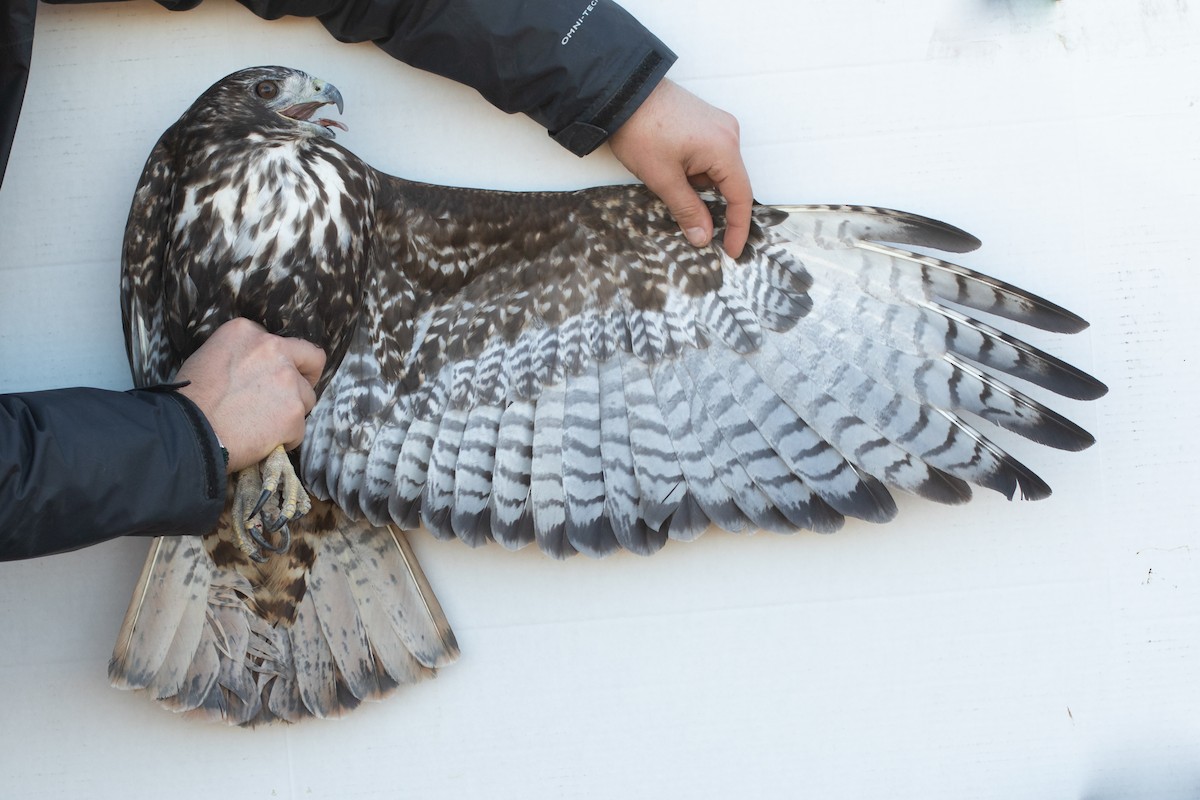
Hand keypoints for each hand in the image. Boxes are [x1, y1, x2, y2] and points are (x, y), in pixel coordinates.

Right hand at [175, 318, 325, 472]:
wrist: (186, 431)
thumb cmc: (189, 399)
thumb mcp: (209, 356)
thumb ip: (242, 355)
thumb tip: (256, 370)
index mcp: (248, 332)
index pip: (281, 343)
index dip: (277, 363)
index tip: (267, 378)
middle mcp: (273, 349)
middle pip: (311, 360)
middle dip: (307, 377)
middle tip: (294, 395)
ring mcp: (287, 381)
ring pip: (306, 399)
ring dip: (291, 413)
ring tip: (263, 426)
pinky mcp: (294, 413)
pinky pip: (299, 430)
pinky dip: (284, 439)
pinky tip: (261, 442)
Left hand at [609, 78, 752, 258]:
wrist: (621, 90)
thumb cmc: (640, 130)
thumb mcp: (662, 179)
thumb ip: (687, 210)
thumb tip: (703, 237)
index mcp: (724, 148)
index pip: (741, 197)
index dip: (738, 228)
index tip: (732, 251)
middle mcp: (728, 133)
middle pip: (729, 183)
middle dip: (708, 203)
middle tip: (688, 220)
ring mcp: (717, 125)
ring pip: (715, 170)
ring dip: (695, 184)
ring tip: (664, 175)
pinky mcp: (704, 122)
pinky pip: (708, 156)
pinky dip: (692, 170)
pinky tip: (668, 165)